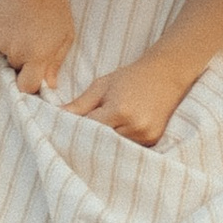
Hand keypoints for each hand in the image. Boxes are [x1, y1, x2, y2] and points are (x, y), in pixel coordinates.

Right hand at [0, 0, 74, 94]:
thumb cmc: (53, 7)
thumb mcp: (65, 36)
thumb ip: (55, 63)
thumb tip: (49, 84)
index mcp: (37, 56)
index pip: (26, 87)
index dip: (30, 85)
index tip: (35, 77)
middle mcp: (16, 52)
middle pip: (16, 68)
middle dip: (24, 60)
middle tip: (34, 40)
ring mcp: (0, 41)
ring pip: (6, 53)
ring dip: (14, 46)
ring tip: (24, 26)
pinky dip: (4, 33)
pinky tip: (14, 19)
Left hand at [66, 49, 190, 147]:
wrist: (166, 75)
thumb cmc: (130, 77)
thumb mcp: (102, 85)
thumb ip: (80, 104)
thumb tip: (56, 116)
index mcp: (119, 110)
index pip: (88, 128)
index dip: (75, 129)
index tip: (63, 130)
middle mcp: (134, 126)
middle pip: (100, 141)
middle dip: (89, 139)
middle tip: (76, 139)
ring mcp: (145, 135)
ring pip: (114, 147)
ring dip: (104, 144)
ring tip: (97, 137)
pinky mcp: (153, 140)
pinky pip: (129, 147)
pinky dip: (120, 144)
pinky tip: (115, 137)